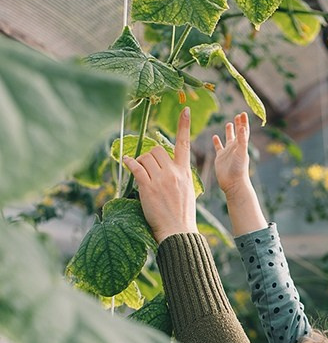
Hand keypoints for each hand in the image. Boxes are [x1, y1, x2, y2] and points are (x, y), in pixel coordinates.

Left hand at [123, 107, 196, 242]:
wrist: (178, 232)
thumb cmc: (182, 216)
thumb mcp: (187, 192)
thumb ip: (179, 177)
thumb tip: (168, 170)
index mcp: (185, 172)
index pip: (185, 144)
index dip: (184, 125)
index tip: (185, 110)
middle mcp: (173, 172)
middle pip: (157, 150)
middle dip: (149, 157)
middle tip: (147, 168)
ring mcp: (161, 179)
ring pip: (146, 157)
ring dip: (140, 162)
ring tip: (141, 175)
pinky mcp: (148, 187)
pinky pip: (135, 166)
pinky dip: (129, 162)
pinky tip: (126, 162)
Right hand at [213, 112, 250, 197]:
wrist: (233, 184)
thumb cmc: (239, 169)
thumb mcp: (241, 152)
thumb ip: (241, 139)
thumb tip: (242, 126)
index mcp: (241, 145)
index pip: (244, 131)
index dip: (244, 122)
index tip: (243, 113)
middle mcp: (235, 148)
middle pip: (237, 133)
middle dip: (238, 124)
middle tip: (237, 115)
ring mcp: (227, 153)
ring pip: (228, 139)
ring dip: (229, 132)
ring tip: (229, 124)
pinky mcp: (220, 158)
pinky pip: (218, 148)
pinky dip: (217, 142)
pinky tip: (214, 137)